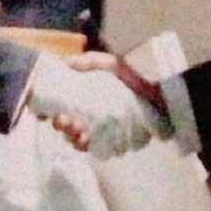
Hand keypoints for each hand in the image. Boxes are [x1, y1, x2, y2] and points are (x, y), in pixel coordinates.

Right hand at [26, 52, 169, 158]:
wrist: (167, 91)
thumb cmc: (140, 74)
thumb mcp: (111, 63)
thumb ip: (89, 62)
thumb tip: (63, 62)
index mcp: (88, 99)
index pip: (62, 108)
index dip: (48, 112)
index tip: (42, 112)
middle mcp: (94, 116)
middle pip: (68, 127)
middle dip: (61, 126)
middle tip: (62, 121)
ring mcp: (105, 130)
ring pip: (80, 140)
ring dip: (73, 137)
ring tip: (77, 131)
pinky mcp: (118, 141)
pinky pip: (99, 149)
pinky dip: (89, 146)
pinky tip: (86, 140)